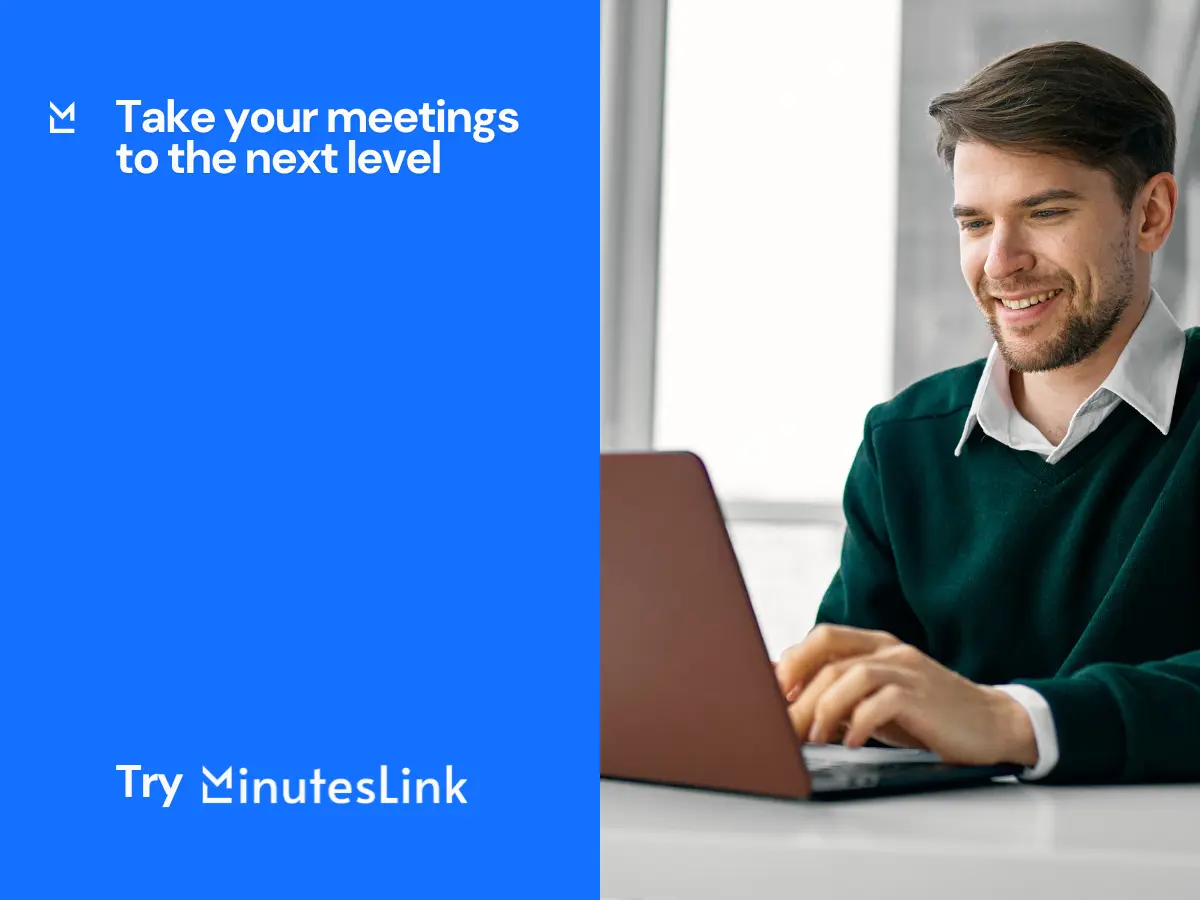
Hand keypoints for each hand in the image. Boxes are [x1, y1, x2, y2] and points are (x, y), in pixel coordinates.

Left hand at [774, 624, 1036, 766]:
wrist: (992, 724)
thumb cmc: (927, 715)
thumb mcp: (877, 700)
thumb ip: (840, 693)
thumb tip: (787, 698)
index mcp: (877, 645)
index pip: (824, 637)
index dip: (794, 661)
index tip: (773, 692)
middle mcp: (890, 651)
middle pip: (830, 661)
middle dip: (800, 696)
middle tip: (784, 727)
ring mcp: (908, 670)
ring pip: (851, 676)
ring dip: (824, 709)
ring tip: (814, 737)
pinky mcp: (923, 696)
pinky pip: (881, 702)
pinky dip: (859, 722)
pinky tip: (850, 742)